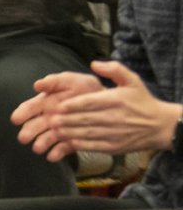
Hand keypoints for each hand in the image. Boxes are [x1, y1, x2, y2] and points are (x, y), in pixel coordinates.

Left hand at [13, 60, 181, 160]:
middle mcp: (115, 117)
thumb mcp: (132, 81)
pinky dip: (77, 144)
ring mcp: (114, 133)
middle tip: (49, 119)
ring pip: (86, 133)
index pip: (90, 103)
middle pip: (84, 119)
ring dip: (67, 132)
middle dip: (65, 120)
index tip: (58, 105)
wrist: (160, 126)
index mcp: (116, 100)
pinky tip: (66, 141)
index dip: (72, 105)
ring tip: (53, 130)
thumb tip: (94, 63)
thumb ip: (114, 69)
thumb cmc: (142, 101)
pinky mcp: (113, 146)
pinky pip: (92, 146)